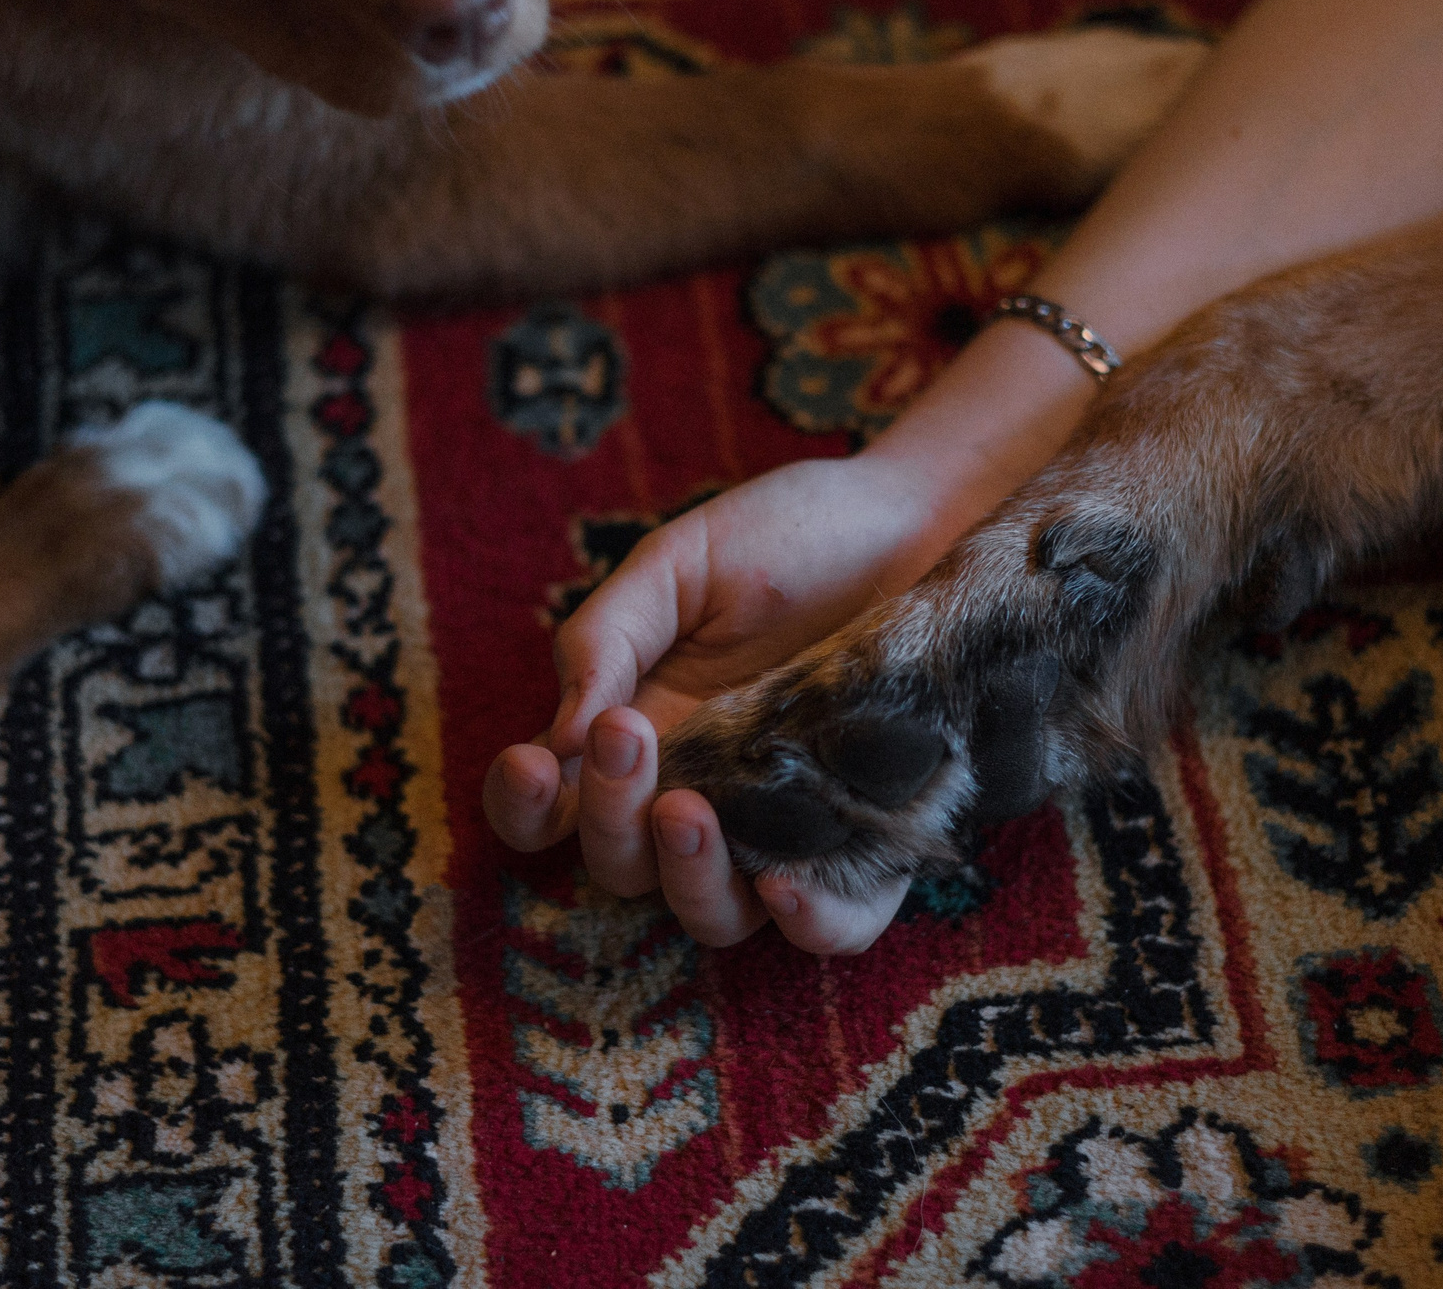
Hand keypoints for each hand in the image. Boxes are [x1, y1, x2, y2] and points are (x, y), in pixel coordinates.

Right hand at [483, 452, 958, 953]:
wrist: (921, 515)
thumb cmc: (793, 535)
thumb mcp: (678, 566)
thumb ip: (607, 637)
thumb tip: (558, 736)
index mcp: (641, 736)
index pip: (553, 811)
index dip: (522, 807)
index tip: (532, 760)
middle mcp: (702, 798)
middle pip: (620, 868)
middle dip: (608, 816)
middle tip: (626, 734)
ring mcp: (784, 828)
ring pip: (714, 918)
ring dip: (686, 880)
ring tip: (690, 810)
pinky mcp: (872, 840)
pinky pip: (838, 926)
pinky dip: (805, 923)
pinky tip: (785, 878)